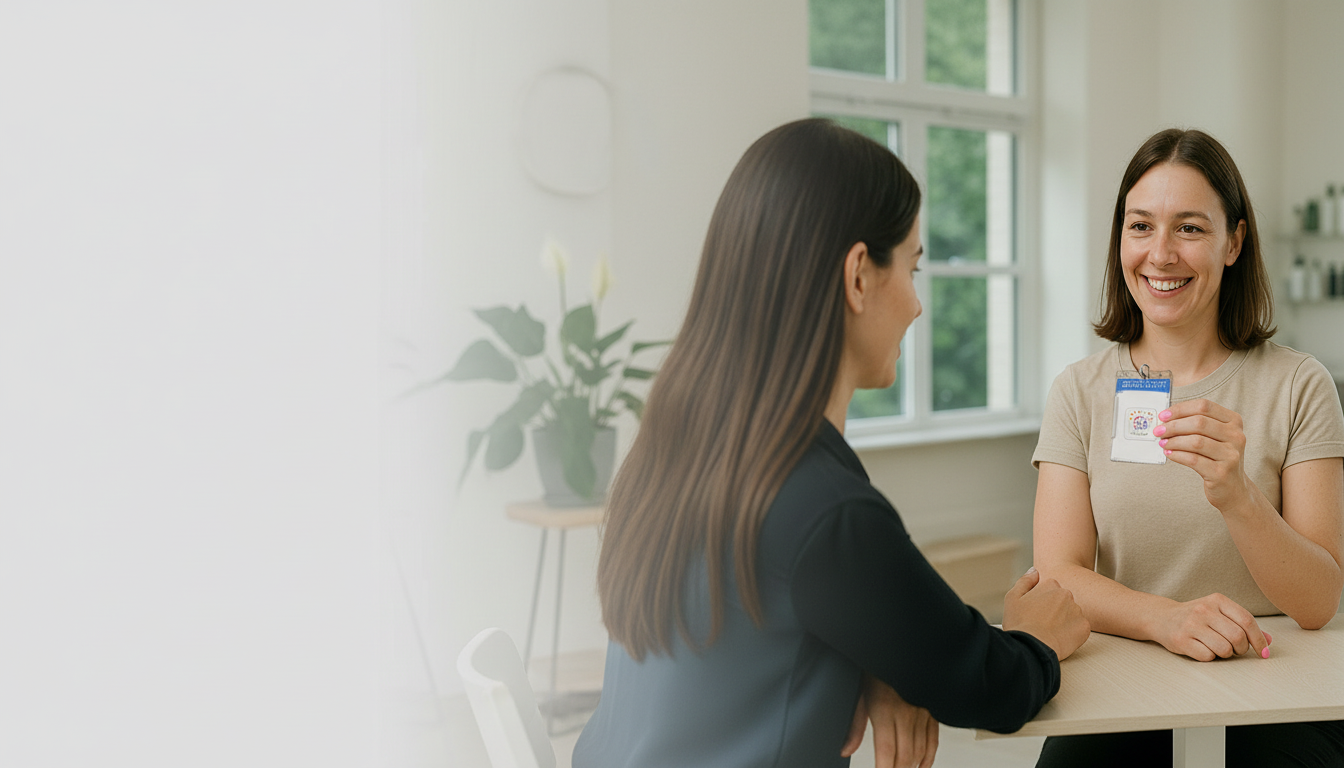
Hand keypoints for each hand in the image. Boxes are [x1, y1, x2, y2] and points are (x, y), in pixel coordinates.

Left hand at [842, 675, 937, 767]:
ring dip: (911, 767)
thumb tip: (846, 749)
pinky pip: (933, 740)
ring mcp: (922, 713)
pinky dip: (928, 757)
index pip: (885, 750)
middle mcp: (905, 712)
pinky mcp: (933, 711)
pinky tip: (920, 766)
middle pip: (905, 755)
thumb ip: (855, 726)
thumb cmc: (878, 670)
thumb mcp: (860, 695)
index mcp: (884, 708)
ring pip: (920, 751)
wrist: (899, 649)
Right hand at [1002, 567, 1090, 660]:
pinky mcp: (1084, 627)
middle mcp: (1067, 594)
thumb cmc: (1019, 624)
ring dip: (1064, 621)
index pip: (1049, 588)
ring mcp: (1077, 610)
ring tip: (1050, 632)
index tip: (1035, 612)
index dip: (1041, 601)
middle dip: (1055, 610)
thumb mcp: (1013, 598)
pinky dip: (1072, 633)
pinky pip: (1080, 628)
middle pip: (1062, 600)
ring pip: (1072, 614)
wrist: (1032, 648)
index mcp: (1050, 585)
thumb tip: (1035, 571)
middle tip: (1042, 623)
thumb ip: (1025, 581)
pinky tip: (1059, 638)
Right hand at [1151, 593, 1270, 660]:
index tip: (1263, 652)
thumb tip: (1269, 640)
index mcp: (1217, 600)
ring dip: (1226, 654)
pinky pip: (1208, 656)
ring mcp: (1190, 624)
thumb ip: (1243, 625)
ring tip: (1217, 648)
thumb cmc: (1196, 617)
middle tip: (1235, 649)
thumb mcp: (1220, 613)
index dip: (1259, 639)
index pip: (1247, 620)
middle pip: (1238, 637)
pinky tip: (1203, 649)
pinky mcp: (1181, 640)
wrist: (1161, 617)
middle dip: (1241, 649)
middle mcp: (1203, 610)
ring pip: (1224, 649)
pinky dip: (1210, 657)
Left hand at [1154, 399, 1254, 512]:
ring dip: (1174, 441)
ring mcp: (1231, 455)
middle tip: (1158, 431)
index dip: (1180, 409)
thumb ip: (1195, 424)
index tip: (1163, 415)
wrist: (1233, 488)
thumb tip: (1166, 418)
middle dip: (1173, 426)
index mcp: (1234, 421)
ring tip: (1163, 443)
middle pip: (1199, 422)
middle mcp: (1236, 436)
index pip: (1204, 406)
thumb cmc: (1217, 458)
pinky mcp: (1221, 473)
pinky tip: (1169, 453)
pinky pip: (1193, 460)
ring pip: (1196, 441)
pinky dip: (1177, 455)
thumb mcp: (1214, 437)